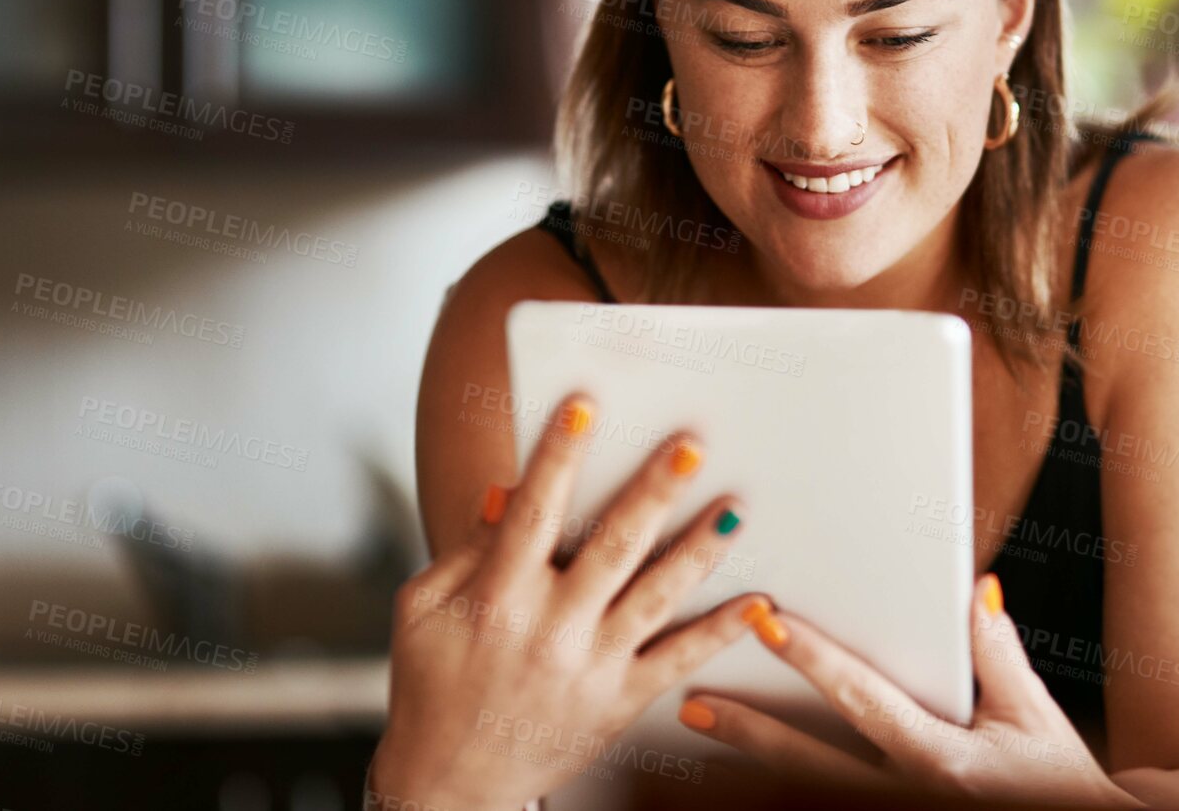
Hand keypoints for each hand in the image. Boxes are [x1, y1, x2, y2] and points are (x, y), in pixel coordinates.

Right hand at [368, 393, 761, 810]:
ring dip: (698, 551)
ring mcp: (590, 668)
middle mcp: (549, 630)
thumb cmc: (432, 685)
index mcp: (495, 598)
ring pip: (655, 598)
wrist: (450, 785)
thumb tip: (509, 493)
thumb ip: (467, 550)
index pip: (533, 513)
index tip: (585, 406)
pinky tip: (756, 604)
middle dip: (652, 492)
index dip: (558, 455)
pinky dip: (720, 633)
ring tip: (735, 510)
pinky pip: (678, 662)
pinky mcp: (619, 702)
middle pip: (611, 548)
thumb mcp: (422, 610)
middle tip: (691, 446)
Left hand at [675, 575, 1145, 807]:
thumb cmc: (1058, 784)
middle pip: (813, 765)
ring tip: (699, 727)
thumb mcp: (1035, 720)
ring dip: (750, 766)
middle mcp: (911, 794)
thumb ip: (997, 656)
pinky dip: (781, 793)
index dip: (814, 660)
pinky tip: (739, 778)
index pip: (864, 699)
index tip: (767, 622)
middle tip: (693, 699)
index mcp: (944, 759)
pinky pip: (825, 809)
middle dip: (751, 732)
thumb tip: (973, 590)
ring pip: (810, 795)